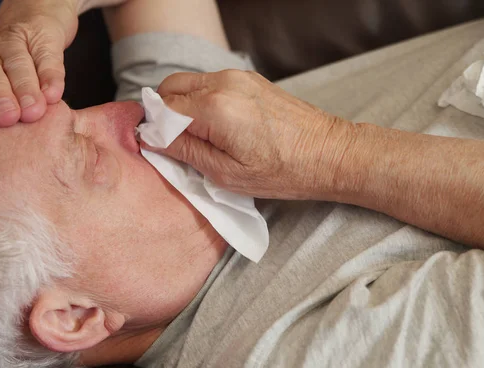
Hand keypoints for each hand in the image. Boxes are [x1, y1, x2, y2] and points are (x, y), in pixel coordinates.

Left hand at [0, 0, 80, 126]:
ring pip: (17, 64)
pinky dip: (51, 77)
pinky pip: (47, 57)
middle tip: (6, 117)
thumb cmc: (22, 61)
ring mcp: (20, 44)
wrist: (41, 10)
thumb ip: (6, 110)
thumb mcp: (7, 82)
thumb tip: (6, 147)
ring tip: (33, 111)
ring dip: (24, 88)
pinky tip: (54, 94)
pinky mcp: (46, 36)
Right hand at [147, 70, 353, 199]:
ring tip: (199, 137)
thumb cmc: (284, 170)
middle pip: (171, 87)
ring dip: (184, 106)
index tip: (158, 147)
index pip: (163, 108)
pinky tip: (217, 126)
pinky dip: (203, 100)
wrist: (329, 153)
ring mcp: (239, 77)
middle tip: (175, 142)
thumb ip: (186, 152)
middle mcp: (223, 83)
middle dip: (165, 112)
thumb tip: (154, 140)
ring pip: (191, 83)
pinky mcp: (250, 79)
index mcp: (214, 107)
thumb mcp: (227, 174)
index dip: (155, 128)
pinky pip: (212, 83)